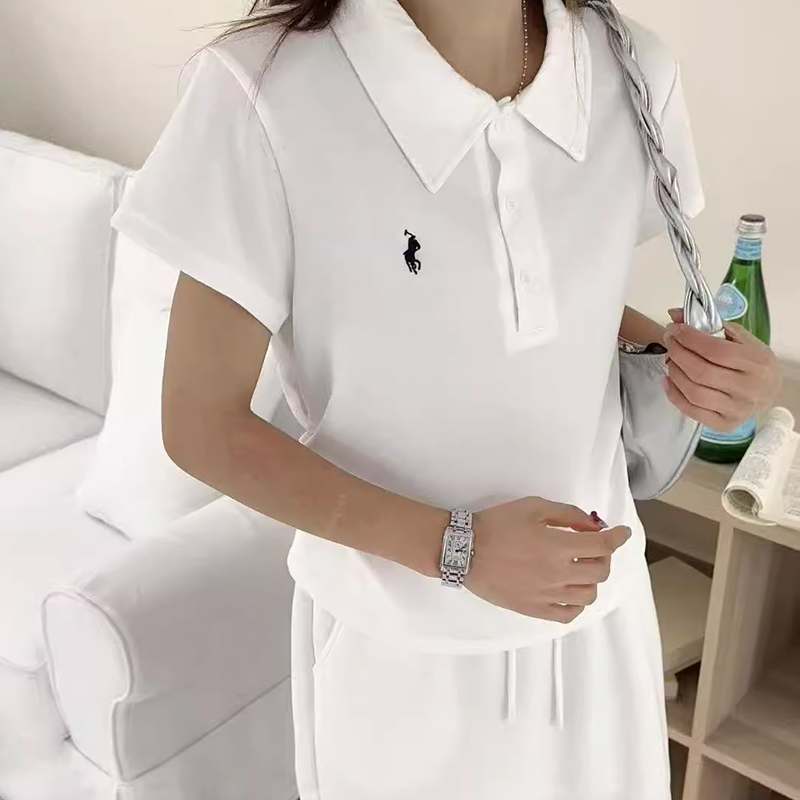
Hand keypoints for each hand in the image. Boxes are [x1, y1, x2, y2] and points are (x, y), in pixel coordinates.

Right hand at [464, 498, 630, 622]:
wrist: (465, 550)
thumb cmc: (498, 524)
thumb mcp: (533, 506)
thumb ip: (567, 514)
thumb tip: (592, 525)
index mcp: (559, 546)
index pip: (603, 545)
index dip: (618, 537)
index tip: (622, 532)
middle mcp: (559, 574)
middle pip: (600, 571)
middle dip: (604, 556)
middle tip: (593, 547)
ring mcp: (548, 595)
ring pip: (588, 594)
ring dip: (591, 579)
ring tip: (579, 568)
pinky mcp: (535, 609)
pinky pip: (568, 613)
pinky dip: (577, 603)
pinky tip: (570, 591)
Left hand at [663, 309, 781, 431]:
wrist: (769, 391)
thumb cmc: (752, 361)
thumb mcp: (740, 338)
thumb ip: (710, 325)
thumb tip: (674, 314)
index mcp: (756, 363)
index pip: (715, 350)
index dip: (689, 339)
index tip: (674, 328)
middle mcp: (748, 388)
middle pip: (701, 372)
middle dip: (678, 353)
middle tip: (669, 341)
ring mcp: (736, 409)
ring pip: (694, 392)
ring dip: (674, 372)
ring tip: (670, 359)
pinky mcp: (725, 424)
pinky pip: (692, 411)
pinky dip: (674, 394)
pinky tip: (668, 380)